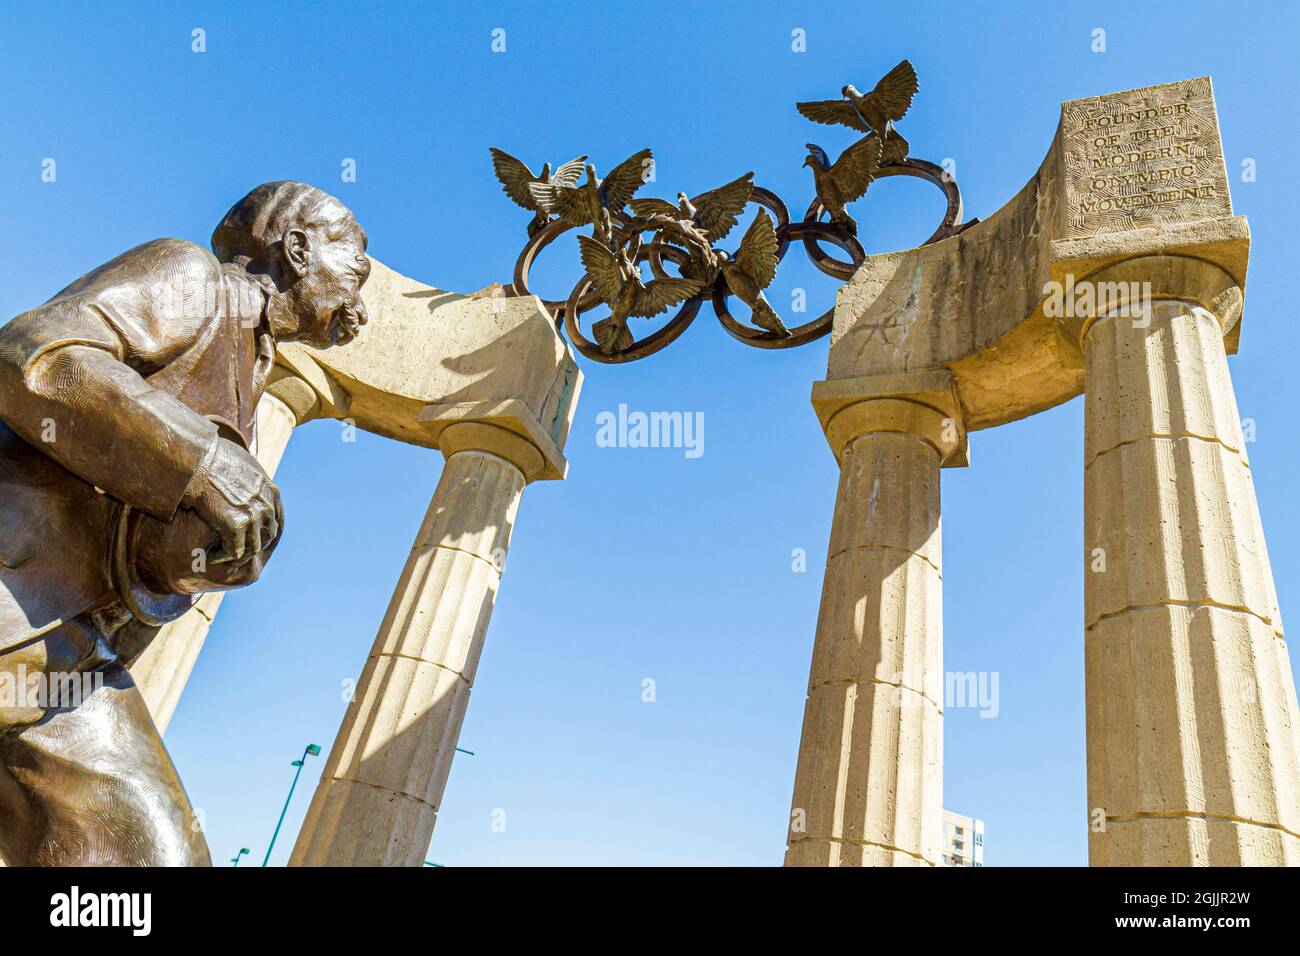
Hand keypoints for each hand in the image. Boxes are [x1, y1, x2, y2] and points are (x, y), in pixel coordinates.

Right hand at [183, 438, 282, 563]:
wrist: (195, 461)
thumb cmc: (210, 457)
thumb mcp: (242, 463)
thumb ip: (250, 478)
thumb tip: (245, 483)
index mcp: (271, 490)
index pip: (277, 519)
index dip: (266, 533)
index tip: (255, 541)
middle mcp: (267, 504)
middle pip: (267, 536)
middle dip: (253, 548)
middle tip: (237, 557)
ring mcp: (254, 516)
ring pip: (252, 548)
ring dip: (238, 557)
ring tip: (223, 562)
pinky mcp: (236, 525)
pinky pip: (234, 551)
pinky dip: (223, 557)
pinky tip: (211, 557)